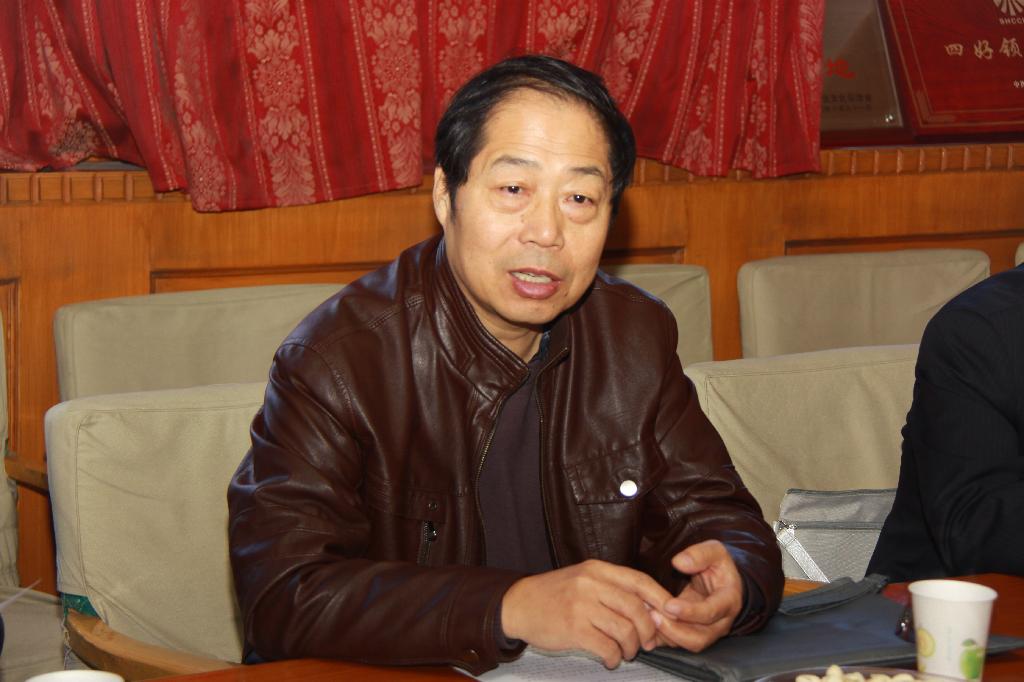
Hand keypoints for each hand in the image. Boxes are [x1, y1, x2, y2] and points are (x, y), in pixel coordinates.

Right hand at [500, 559, 671, 667]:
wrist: (518, 604)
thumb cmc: (555, 595)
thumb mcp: (583, 580)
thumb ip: (612, 590)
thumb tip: (650, 611)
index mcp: (597, 569)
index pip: (639, 581)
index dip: (660, 599)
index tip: (672, 614)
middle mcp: (590, 583)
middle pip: (636, 608)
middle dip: (648, 630)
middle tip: (648, 643)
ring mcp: (581, 606)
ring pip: (624, 629)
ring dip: (631, 647)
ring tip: (625, 652)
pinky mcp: (573, 629)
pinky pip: (607, 647)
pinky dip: (614, 657)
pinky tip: (609, 659)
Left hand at [653, 540, 742, 651]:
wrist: (720, 582)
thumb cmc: (717, 565)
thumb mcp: (715, 551)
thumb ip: (700, 554)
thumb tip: (679, 562)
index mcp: (728, 601)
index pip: (711, 613)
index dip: (690, 612)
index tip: (669, 605)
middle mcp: (720, 622)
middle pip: (699, 638)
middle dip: (674, 630)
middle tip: (652, 615)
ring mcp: (707, 632)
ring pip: (687, 644)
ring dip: (665, 635)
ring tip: (646, 618)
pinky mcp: (692, 635)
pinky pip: (676, 643)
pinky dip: (661, 637)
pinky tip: (645, 624)